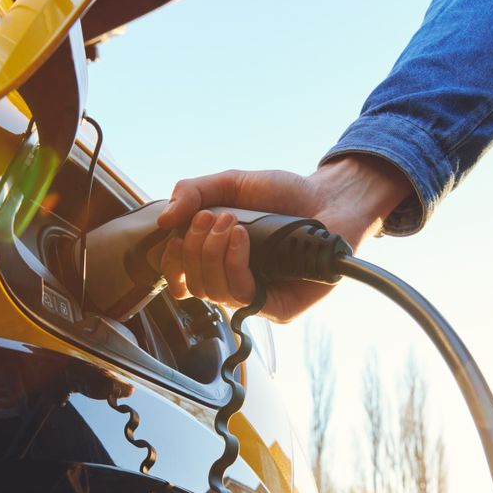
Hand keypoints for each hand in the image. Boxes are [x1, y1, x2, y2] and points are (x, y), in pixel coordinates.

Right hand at [158, 155, 412, 321]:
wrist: (328, 197)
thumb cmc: (283, 194)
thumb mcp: (230, 184)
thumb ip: (194, 192)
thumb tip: (164, 220)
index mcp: (217, 261)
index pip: (180, 279)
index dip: (170, 263)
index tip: (174, 235)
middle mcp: (234, 283)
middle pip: (193, 285)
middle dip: (194, 248)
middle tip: (212, 217)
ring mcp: (257, 297)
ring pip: (213, 292)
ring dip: (212, 253)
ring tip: (231, 223)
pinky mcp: (279, 308)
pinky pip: (243, 297)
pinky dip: (234, 264)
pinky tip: (242, 237)